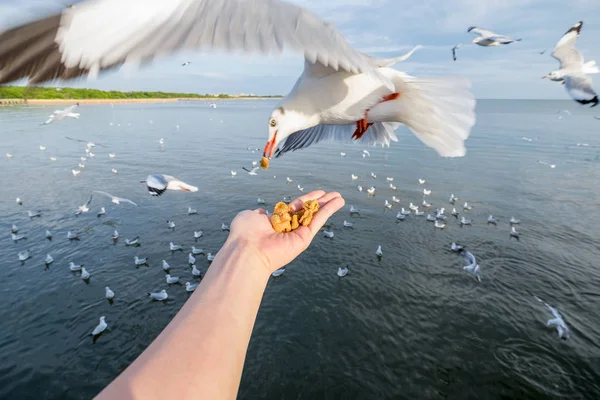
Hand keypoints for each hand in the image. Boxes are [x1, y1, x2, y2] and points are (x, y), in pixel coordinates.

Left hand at [226, 191, 344, 273]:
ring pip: (315, 216)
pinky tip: (338, 203)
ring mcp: (297, 234)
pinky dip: (328, 211)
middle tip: (333, 194)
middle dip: (320, 202)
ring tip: (340, 197)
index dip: (306, 200)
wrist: (247, 250)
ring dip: (328, 206)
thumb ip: (257, 213)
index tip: (318, 193)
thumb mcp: (249, 216)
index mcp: (275, 221)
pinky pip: (317, 222)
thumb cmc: (245, 233)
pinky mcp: (304, 239)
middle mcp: (288, 228)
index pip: (294, 208)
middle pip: (308, 211)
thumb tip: (262, 212)